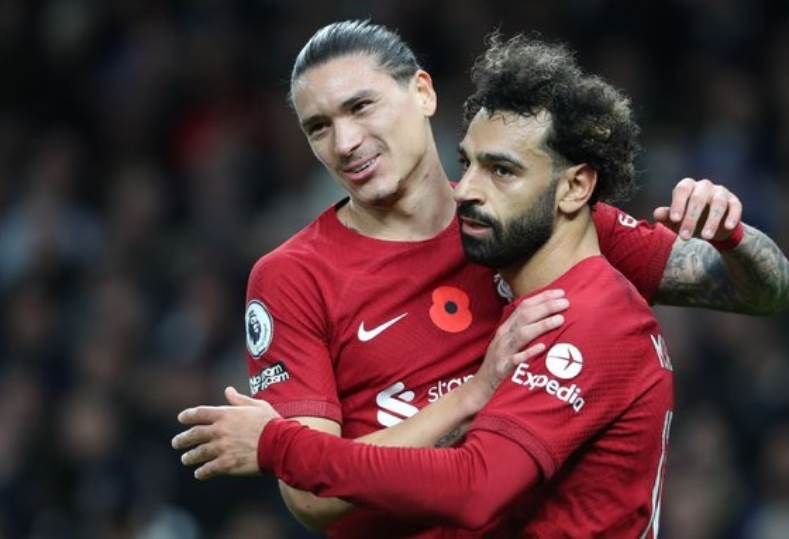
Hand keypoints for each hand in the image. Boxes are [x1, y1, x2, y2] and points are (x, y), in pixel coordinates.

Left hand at [171, 387, 280, 479]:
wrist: (280, 444)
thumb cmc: (271, 423)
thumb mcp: (257, 405)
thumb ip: (239, 399)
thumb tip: (228, 390)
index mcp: (226, 414)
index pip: (199, 413)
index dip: (188, 415)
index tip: (181, 418)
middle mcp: (220, 431)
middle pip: (194, 434)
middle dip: (183, 439)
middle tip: (176, 443)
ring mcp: (222, 448)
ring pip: (198, 453)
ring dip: (190, 457)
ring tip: (186, 459)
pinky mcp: (226, 464)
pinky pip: (208, 469)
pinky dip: (202, 472)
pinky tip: (199, 473)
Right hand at [468, 289, 567, 409]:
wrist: (480, 387)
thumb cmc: (500, 363)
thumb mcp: (509, 342)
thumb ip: (523, 329)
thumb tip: (547, 317)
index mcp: (506, 328)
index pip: (524, 307)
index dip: (542, 297)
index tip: (561, 293)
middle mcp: (504, 336)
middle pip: (525, 316)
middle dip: (546, 307)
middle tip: (565, 302)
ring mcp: (503, 352)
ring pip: (522, 334)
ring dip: (542, 325)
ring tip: (560, 319)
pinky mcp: (502, 368)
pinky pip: (516, 359)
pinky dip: (529, 352)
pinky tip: (542, 347)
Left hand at [654, 177, 741, 240]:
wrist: (712, 228)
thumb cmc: (689, 220)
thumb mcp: (677, 220)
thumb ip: (667, 216)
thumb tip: (657, 214)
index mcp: (688, 187)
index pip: (682, 189)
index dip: (678, 204)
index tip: (674, 220)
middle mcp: (705, 186)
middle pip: (698, 198)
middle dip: (691, 218)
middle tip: (685, 237)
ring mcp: (721, 193)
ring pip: (718, 203)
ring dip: (711, 221)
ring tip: (706, 237)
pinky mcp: (734, 202)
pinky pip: (735, 207)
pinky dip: (732, 217)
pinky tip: (727, 228)